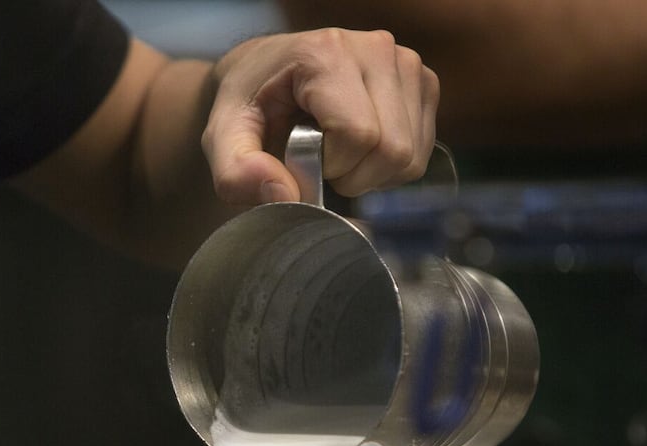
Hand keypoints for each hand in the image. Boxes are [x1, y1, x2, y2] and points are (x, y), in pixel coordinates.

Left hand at [203, 28, 439, 204]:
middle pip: (393, 149)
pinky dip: (391, 168)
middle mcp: (377, 49)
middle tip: (322, 165)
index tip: (304, 159)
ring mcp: (407, 64)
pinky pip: (422, 153)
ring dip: (374, 176)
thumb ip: (236, 172)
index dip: (332, 166)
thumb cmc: (248, 103)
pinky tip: (362, 150)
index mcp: (327, 53)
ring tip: (340, 155)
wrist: (267, 73)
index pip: (358, 135)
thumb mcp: (222, 137)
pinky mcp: (424, 84)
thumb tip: (282, 195)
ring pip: (411, 157)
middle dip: (354, 177)